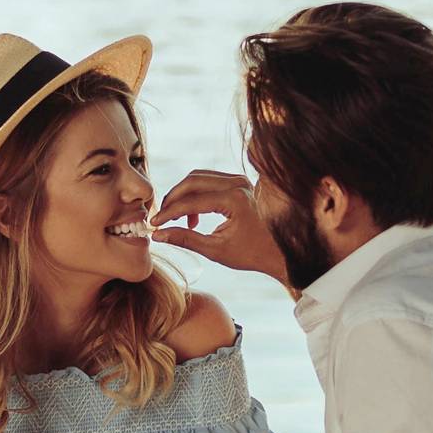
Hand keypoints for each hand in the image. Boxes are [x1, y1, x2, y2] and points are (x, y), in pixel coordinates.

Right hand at [151, 170, 289, 284]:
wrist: (279, 251)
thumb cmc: (251, 254)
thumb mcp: (215, 250)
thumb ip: (185, 239)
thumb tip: (158, 235)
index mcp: (234, 200)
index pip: (191, 201)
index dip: (168, 213)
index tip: (154, 224)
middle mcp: (238, 183)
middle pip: (192, 181)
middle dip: (172, 199)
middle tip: (161, 219)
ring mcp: (240, 180)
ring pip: (199, 178)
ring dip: (183, 196)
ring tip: (177, 220)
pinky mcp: (239, 182)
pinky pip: (209, 181)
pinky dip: (196, 195)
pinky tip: (193, 218)